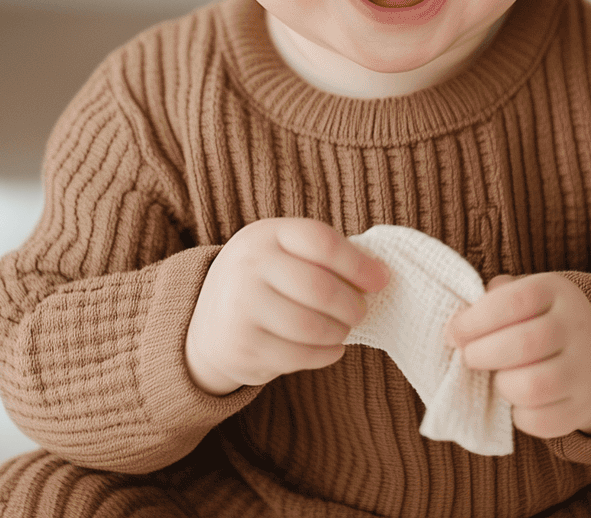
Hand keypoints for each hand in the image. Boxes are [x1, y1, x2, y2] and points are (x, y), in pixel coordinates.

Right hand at [185, 218, 388, 395]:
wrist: (208, 324)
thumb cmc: (263, 283)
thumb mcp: (282, 254)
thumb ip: (324, 257)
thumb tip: (381, 274)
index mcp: (265, 234)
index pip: (321, 242)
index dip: (358, 264)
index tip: (381, 280)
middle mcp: (247, 266)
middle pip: (320, 288)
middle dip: (352, 305)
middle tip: (359, 312)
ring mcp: (241, 307)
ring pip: (313, 326)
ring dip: (339, 332)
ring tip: (341, 329)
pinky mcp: (243, 347)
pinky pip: (301, 356)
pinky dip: (326, 355)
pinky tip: (328, 348)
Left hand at [446, 273, 590, 438]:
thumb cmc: (538, 323)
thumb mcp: (523, 299)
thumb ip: (492, 301)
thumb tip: (459, 324)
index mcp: (556, 292)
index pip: (514, 300)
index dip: (475, 320)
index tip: (453, 334)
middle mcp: (577, 327)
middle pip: (523, 344)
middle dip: (481, 354)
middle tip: (469, 358)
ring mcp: (585, 369)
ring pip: (532, 387)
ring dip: (502, 386)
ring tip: (498, 379)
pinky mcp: (583, 406)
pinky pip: (541, 420)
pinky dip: (519, 415)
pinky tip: (517, 401)